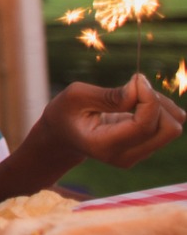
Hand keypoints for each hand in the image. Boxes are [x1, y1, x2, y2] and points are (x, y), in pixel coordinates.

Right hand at [39, 74, 184, 167]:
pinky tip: (138, 103)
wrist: (62, 136)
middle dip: (158, 102)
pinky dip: (159, 109)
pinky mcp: (145, 148)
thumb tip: (140, 88)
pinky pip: (168, 126)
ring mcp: (137, 155)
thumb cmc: (65, 112)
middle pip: (169, 129)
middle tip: (135, 86)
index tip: (136, 78)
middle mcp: (125, 156)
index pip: (144, 125)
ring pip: (173, 127)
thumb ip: (109, 95)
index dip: (149, 98)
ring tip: (134, 93)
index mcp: (104, 145)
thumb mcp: (76, 96)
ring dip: (160, 104)